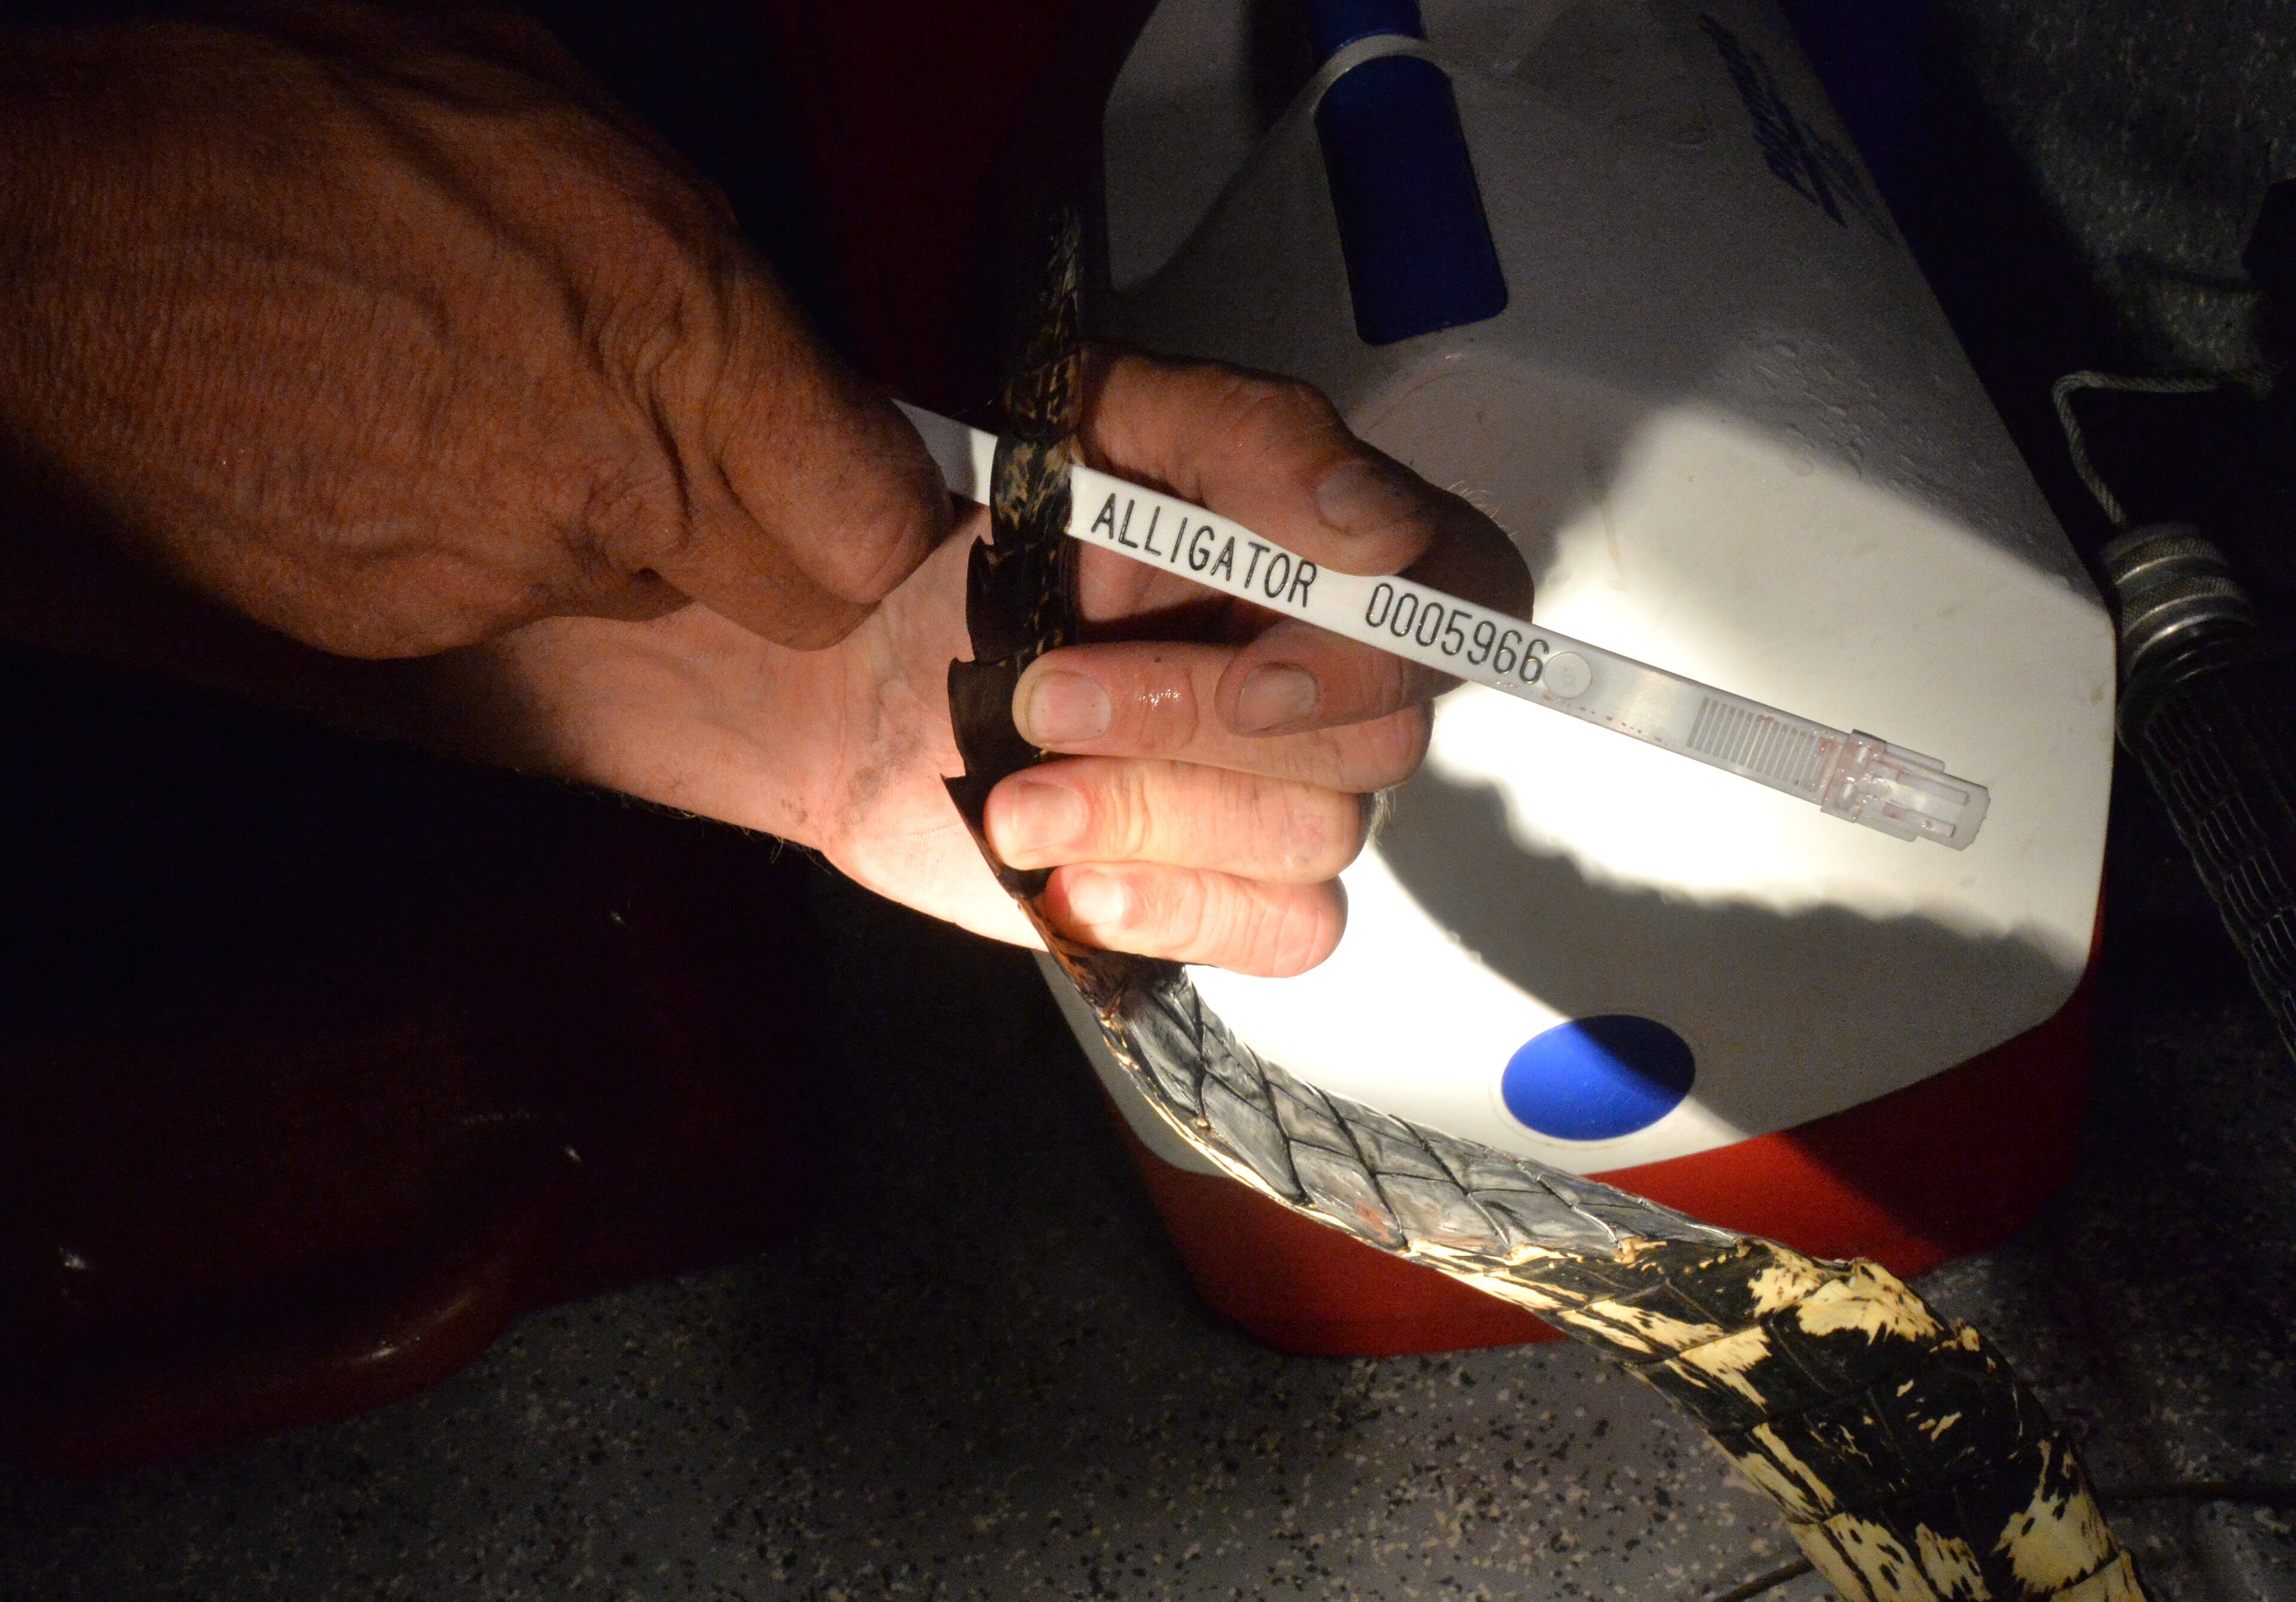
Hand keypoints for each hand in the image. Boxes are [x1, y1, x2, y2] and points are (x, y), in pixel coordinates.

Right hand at [0, 3, 943, 656]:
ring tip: (482, 386)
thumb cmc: (267, 125)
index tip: (866, 464)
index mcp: (673, 330)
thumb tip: (769, 333)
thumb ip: (689, 244)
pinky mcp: (403, 632)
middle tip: (702, 438)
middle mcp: (610, 484)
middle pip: (793, 593)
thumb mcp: (529, 99)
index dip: (884, 502)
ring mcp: (503, 576)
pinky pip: (507, 597)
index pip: (875, 518)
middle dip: (774, 529)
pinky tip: (395, 432)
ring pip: (637, 582)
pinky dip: (479, 530)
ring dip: (607, 508)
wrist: (37, 253)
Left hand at [460, 350, 1529, 975]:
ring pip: (1317, 834)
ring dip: (1152, 812)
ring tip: (1010, 798)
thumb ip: (1241, 436)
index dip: (1413, 619)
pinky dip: (1179, 908)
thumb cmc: (978, 535)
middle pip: (1378, 730)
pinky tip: (1074, 884)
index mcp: (1327, 554)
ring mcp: (1284, 797)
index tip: (1281, 614)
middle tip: (1037, 695)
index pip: (1470, 592)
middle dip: (1197, 717)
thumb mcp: (1091, 423)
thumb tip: (1369, 515)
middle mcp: (1332, 681)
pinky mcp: (1225, 894)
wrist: (854, 665)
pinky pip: (1285, 933)